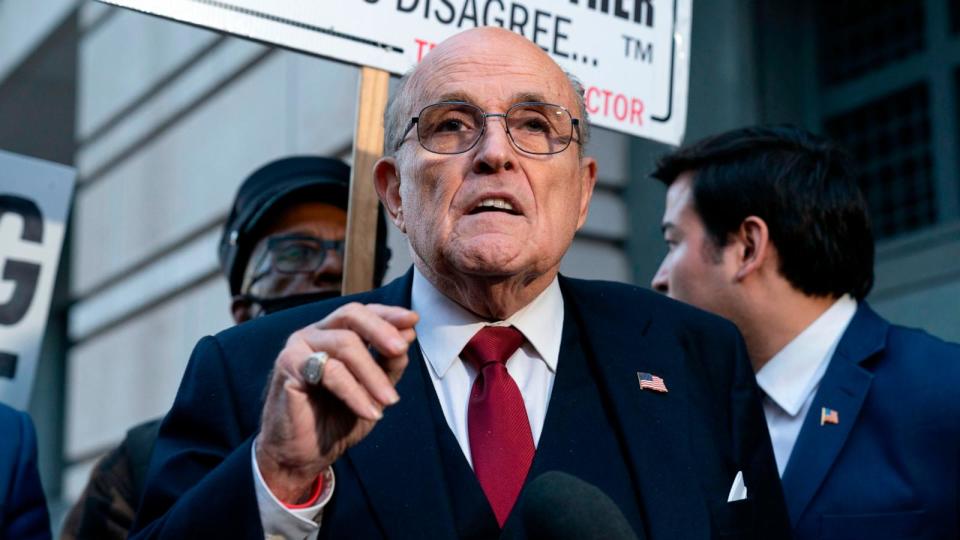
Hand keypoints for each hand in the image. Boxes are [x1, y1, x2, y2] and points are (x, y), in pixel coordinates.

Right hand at [255, 303, 417, 502]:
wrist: (304, 454)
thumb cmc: (336, 419)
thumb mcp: (373, 390)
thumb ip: (388, 363)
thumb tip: (409, 334)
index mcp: (333, 333)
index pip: (362, 313)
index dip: (388, 314)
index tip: (413, 320)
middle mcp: (315, 334)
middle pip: (351, 315)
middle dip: (381, 331)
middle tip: (401, 350)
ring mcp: (299, 347)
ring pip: (345, 344)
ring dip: (373, 374)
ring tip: (390, 401)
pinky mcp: (288, 366)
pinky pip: (330, 372)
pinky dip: (355, 392)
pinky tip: (370, 412)